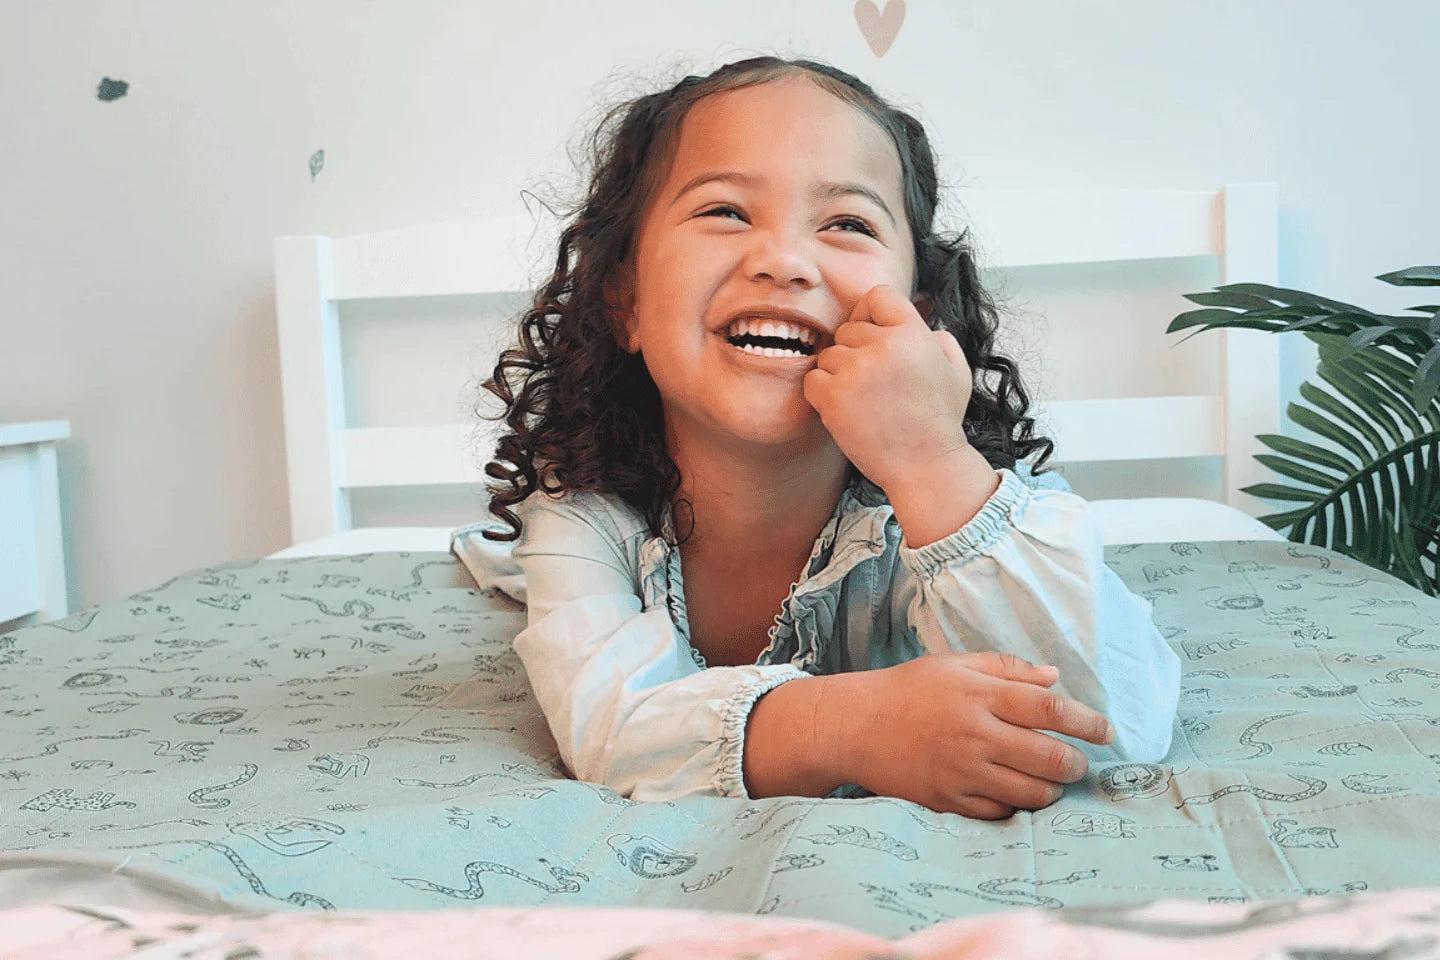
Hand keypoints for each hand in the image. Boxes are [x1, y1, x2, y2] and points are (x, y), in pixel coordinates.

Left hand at [802, 284, 971, 491]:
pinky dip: (822, 394)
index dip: (870, 314)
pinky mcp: (834, 396)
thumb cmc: (940, 421)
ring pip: (829, 355)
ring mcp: (856, 370)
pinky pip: (812, 380)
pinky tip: (845, 409)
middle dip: (855, 352)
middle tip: (873, 384)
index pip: (878, 296)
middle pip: (848, 329)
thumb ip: (939, 339)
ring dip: (839, 375)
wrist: (925, 465)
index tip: (872, 336)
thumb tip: (920, 323)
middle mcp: (884, 346)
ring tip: (864, 401)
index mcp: (914, 333)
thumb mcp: (957, 371)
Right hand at [828, 652, 1114, 819]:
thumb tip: (1054, 678)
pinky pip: (1000, 812)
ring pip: (1031, 792)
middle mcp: (976, 734)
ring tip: (1053, 781)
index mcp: (980, 695)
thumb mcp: (955, 664)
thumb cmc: (908, 689)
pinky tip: (1019, 794)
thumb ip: (1007, 669)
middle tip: (1079, 762)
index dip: (1086, 721)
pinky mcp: (949, 800)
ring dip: (1053, 789)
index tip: (1106, 730)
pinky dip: (1018, 806)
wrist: (855, 725)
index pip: (1049, 709)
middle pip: (1049, 756)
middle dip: (1076, 763)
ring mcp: (963, 771)